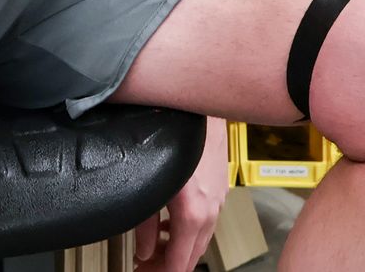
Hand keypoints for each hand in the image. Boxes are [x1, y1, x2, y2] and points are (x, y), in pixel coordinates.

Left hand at [131, 116, 227, 270]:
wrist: (199, 108)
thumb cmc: (174, 138)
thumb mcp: (149, 187)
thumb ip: (145, 224)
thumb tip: (145, 250)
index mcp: (193, 214)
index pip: (182, 264)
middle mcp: (210, 210)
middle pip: (193, 255)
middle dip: (170, 265)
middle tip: (147, 266)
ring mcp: (218, 199)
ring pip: (201, 238)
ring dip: (181, 248)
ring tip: (157, 249)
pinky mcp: (219, 188)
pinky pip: (207, 219)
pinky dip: (190, 230)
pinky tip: (173, 224)